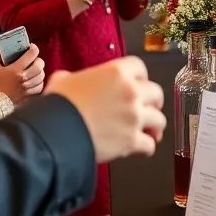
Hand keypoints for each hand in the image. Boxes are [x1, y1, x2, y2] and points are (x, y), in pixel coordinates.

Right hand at [0, 43, 44, 103]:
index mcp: (16, 69)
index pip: (31, 54)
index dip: (33, 48)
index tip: (31, 47)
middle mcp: (24, 77)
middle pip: (39, 65)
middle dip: (39, 60)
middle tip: (35, 59)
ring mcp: (28, 86)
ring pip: (41, 76)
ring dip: (40, 71)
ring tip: (36, 69)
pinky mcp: (29, 94)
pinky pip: (40, 86)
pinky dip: (40, 82)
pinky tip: (35, 80)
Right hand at [46, 56, 166, 162]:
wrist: (55, 132)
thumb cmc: (57, 104)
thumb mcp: (62, 81)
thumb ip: (73, 78)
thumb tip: (68, 80)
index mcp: (116, 72)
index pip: (139, 67)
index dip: (139, 77)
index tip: (137, 85)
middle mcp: (131, 91)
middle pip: (156, 92)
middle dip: (153, 101)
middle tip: (148, 108)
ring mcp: (134, 116)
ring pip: (160, 119)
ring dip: (154, 125)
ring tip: (149, 131)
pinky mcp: (132, 140)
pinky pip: (150, 144)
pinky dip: (146, 147)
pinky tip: (141, 148)